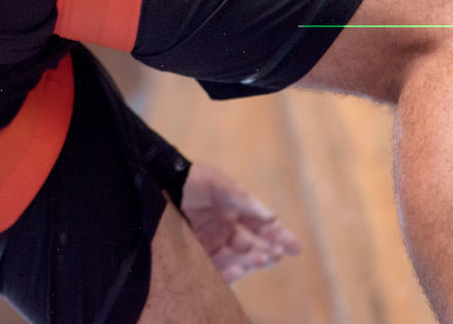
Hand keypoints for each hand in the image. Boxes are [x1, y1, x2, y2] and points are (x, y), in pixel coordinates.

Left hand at [181, 162, 301, 281]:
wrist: (157, 182)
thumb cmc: (189, 179)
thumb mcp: (217, 183)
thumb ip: (243, 200)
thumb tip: (272, 217)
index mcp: (234, 211)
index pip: (262, 228)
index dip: (279, 237)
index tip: (295, 247)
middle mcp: (224, 229)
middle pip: (253, 248)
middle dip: (267, 253)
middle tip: (275, 255)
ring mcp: (211, 243)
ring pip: (238, 261)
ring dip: (252, 263)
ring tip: (260, 259)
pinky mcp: (196, 254)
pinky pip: (216, 270)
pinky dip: (230, 274)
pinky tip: (239, 270)